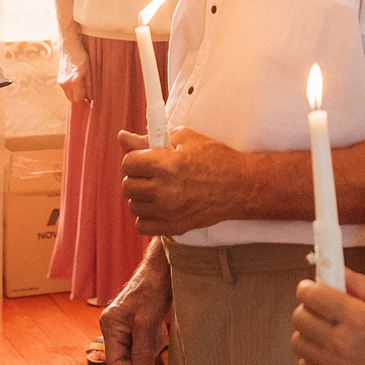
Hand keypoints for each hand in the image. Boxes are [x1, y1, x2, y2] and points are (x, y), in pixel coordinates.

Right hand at [57, 25, 90, 102]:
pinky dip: (72, 89)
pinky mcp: (59, 78)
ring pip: (68, 94)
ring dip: (75, 94)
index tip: (89, 103)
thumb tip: (91, 97)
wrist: (69, 46)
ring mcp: (61, 81)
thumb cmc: (81, 56)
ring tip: (83, 89)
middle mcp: (65, 82)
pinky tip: (77, 83)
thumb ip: (89, 85)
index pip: (78, 99)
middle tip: (87, 97)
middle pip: (72, 99)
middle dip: (79, 99)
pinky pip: (66, 89)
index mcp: (74, 81)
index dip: (84, 102)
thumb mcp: (88, 71)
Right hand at [101, 244, 172, 364]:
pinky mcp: (138, 322)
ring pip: (136, 351)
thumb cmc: (152, 289)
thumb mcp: (147, 322)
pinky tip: (160, 330)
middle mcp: (115, 326)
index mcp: (110, 325)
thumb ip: (142, 351)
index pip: (115, 361)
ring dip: (150, 351)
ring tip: (159, 335)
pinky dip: (153, 342)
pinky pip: (144, 342)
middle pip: (125, 358)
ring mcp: (126, 324)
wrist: (164, 268)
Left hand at [119, 126, 247, 236]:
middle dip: (137, 176)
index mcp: (166, 165)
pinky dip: (147, 216)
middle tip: (152, 172)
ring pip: (134, 205)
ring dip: (141, 196)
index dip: (136, 157)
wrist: (240, 186)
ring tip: (158, 188)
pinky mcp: (174, 227)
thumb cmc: (215, 157)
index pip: (129, 162)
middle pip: (128, 185)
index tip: (146, 158)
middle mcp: (164, 191)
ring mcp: (168, 212)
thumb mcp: (185, 139)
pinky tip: (160, 205)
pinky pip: (142, 225)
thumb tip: (123, 138)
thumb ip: (150, 139)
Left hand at [292, 271, 364, 364]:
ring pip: (297, 341)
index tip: (312, 287)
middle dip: (308, 307)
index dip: (308, 288)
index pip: (313, 296)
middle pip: (300, 317)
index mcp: (358, 318)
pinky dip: (310, 358)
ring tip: (325, 332)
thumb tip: (338, 272)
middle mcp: (341, 343)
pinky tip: (326, 353)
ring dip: (307, 332)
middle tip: (322, 308)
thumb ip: (362, 285)